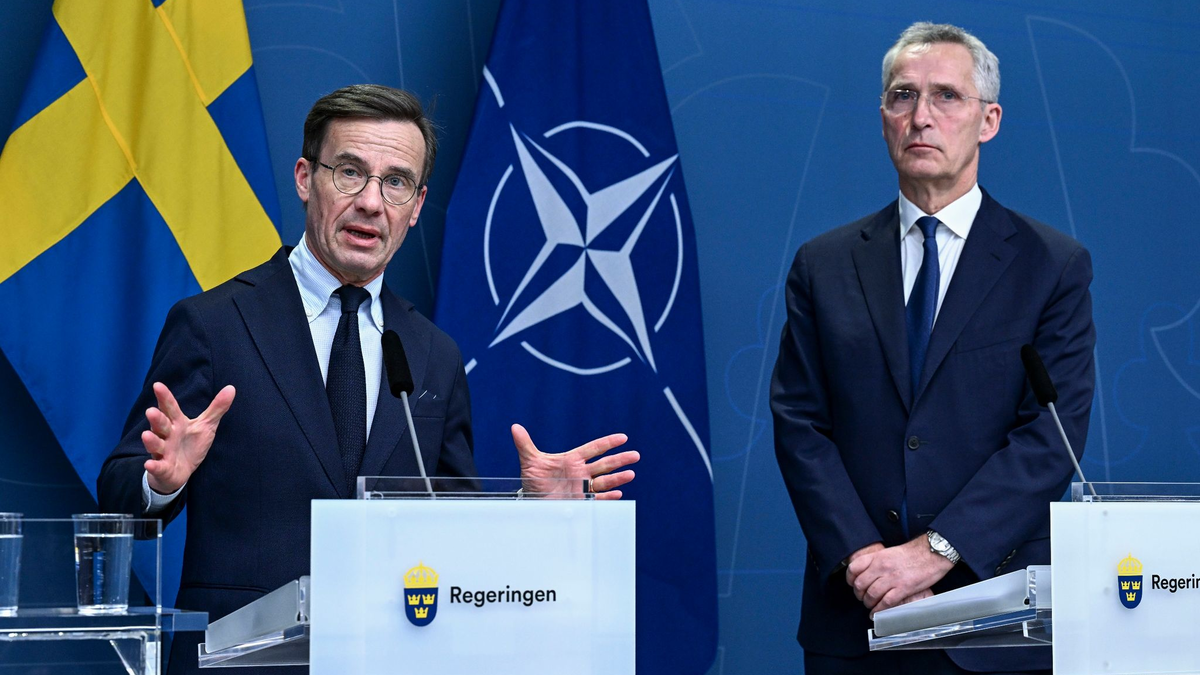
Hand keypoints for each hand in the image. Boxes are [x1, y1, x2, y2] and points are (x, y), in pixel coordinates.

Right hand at [142, 382, 235, 493]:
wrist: (181, 472)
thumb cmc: (191, 445)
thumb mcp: (206, 425)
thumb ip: (216, 408)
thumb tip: (231, 388)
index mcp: (177, 423)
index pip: (170, 408)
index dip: (164, 397)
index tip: (158, 385)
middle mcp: (167, 435)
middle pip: (161, 425)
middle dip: (156, 419)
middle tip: (151, 411)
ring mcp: (163, 452)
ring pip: (155, 444)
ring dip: (151, 440)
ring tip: (146, 435)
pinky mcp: (163, 468)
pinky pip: (157, 466)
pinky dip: (153, 465)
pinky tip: (149, 463)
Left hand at [510, 424, 638, 499]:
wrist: (532, 500)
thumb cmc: (533, 479)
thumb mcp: (530, 462)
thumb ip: (525, 444)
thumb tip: (515, 427)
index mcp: (572, 460)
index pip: (593, 448)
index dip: (608, 443)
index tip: (622, 438)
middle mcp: (581, 472)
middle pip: (604, 464)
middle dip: (620, 460)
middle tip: (635, 455)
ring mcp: (582, 487)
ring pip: (604, 481)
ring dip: (617, 478)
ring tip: (630, 474)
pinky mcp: (581, 500)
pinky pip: (598, 498)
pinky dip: (607, 497)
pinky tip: (618, 494)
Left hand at [846, 535, 953, 616]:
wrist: (931, 552)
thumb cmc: (913, 553)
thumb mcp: (889, 552)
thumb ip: (877, 561)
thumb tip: (868, 572)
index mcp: (877, 557)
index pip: (854, 568)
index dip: (850, 579)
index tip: (852, 584)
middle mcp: (881, 567)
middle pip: (860, 584)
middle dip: (859, 594)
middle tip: (863, 598)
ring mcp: (892, 578)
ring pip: (871, 595)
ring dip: (868, 604)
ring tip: (870, 607)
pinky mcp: (903, 588)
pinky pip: (886, 602)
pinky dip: (879, 610)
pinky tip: (877, 613)